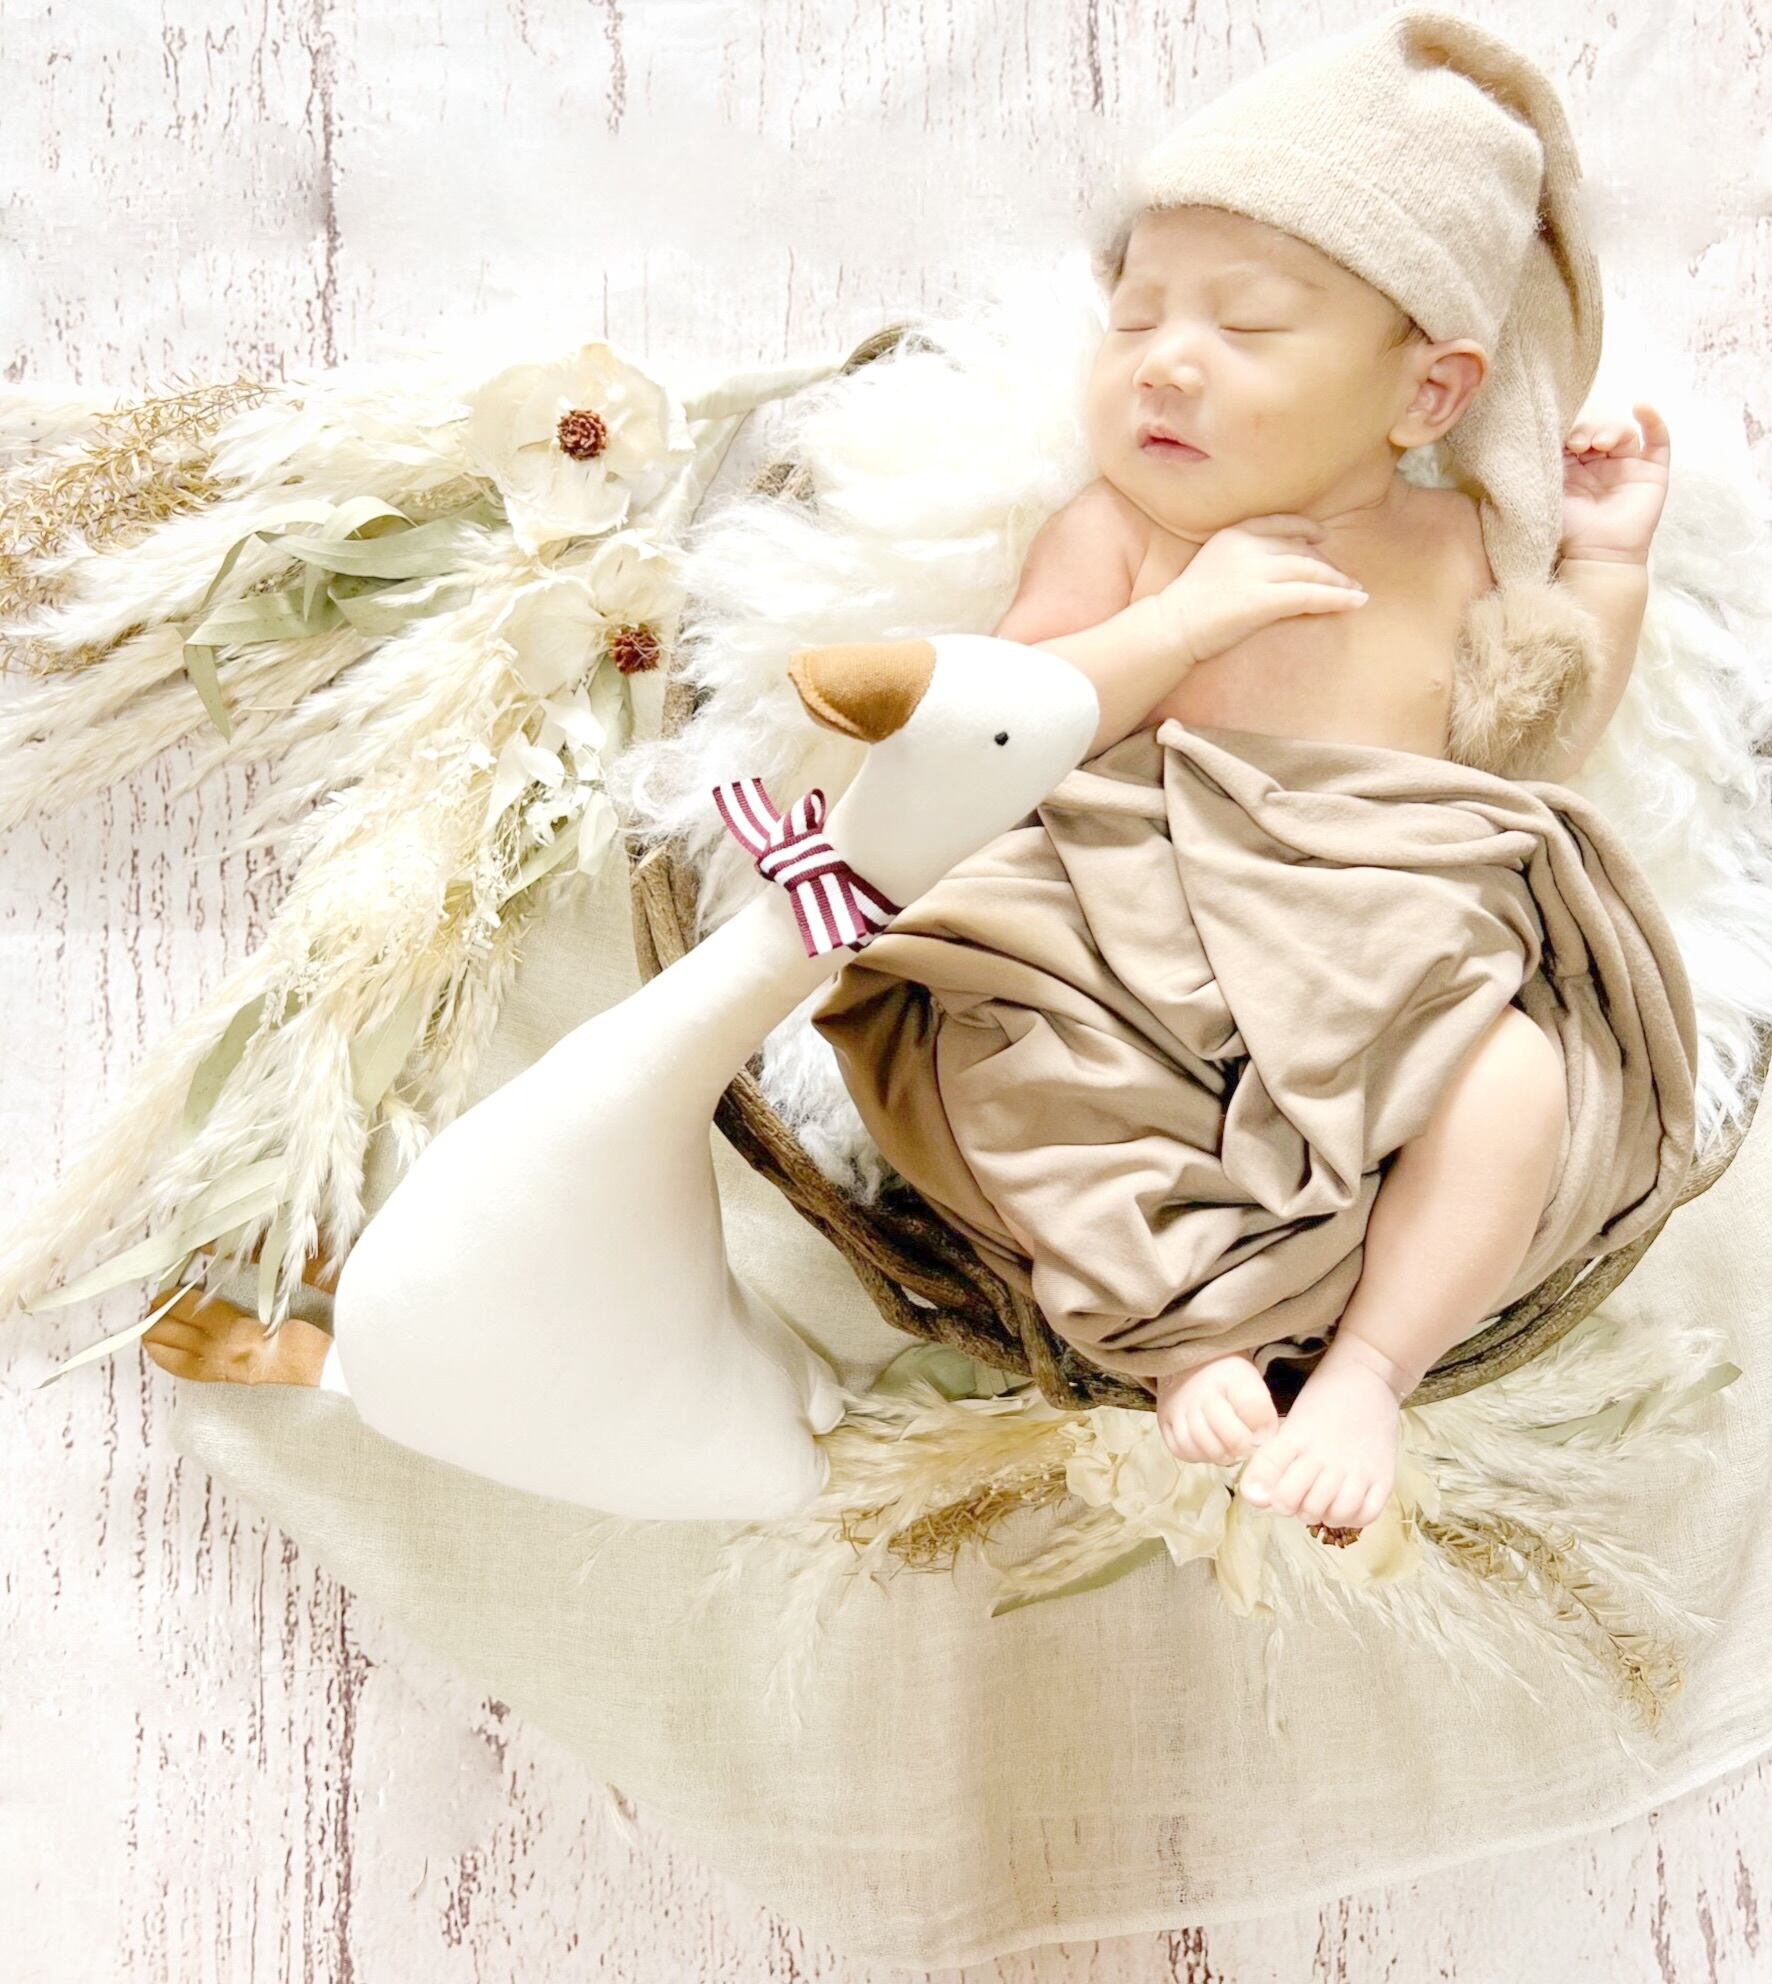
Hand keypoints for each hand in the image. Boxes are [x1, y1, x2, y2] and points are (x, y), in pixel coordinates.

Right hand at [1153, 514, 1368, 668]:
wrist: (1169, 629)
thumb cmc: (1187, 608)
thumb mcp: (1213, 568)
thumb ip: (1241, 560)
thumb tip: (1273, 570)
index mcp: (1233, 533)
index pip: (1280, 522)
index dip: (1305, 529)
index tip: (1321, 538)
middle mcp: (1247, 546)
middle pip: (1300, 549)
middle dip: (1327, 565)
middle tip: (1347, 578)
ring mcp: (1254, 572)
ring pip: (1310, 571)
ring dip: (1338, 581)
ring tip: (1357, 592)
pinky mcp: (1262, 600)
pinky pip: (1310, 596)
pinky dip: (1338, 598)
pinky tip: (1356, 602)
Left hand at [1559, 401, 1669, 564]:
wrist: (1597, 556)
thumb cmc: (1569, 530)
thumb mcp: (1549, 493)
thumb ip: (1544, 466)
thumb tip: (1533, 437)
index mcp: (1574, 466)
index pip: (1575, 434)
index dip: (1571, 431)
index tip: (1563, 442)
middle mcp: (1601, 463)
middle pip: (1599, 428)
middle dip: (1588, 430)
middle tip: (1578, 444)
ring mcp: (1628, 465)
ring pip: (1624, 432)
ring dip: (1611, 430)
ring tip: (1599, 444)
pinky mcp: (1652, 471)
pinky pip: (1658, 439)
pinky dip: (1653, 420)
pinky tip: (1642, 407)